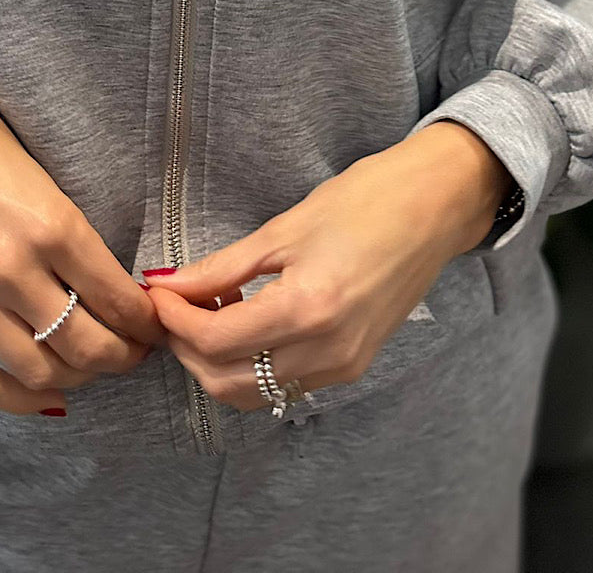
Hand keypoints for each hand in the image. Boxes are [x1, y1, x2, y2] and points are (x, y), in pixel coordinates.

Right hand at [0, 44, 164, 415]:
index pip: (118, 301)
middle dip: (121, 358)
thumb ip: (76, 239)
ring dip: (76, 379)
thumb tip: (117, 294)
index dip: (145, 326)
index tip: (154, 328)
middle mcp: (12, 267)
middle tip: (132, 354)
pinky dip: (15, 399)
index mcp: (55, 225)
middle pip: (86, 346)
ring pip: (38, 371)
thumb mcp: (48, 181)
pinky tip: (43, 398)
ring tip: (88, 369)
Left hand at [142, 122, 509, 410]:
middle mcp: (327, 351)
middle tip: (173, 305)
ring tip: (207, 311)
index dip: (174, 319)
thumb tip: (168, 284)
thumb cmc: (367, 199)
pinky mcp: (354, 364)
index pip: (214, 341)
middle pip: (226, 381)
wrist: (436, 206)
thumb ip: (223, 265)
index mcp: (307, 309)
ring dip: (216, 363)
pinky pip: (285, 383)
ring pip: (254, 393)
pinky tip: (245, 321)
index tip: (157, 292)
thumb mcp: (285, 227)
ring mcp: (343, 365)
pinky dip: (252, 365)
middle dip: (187, 348)